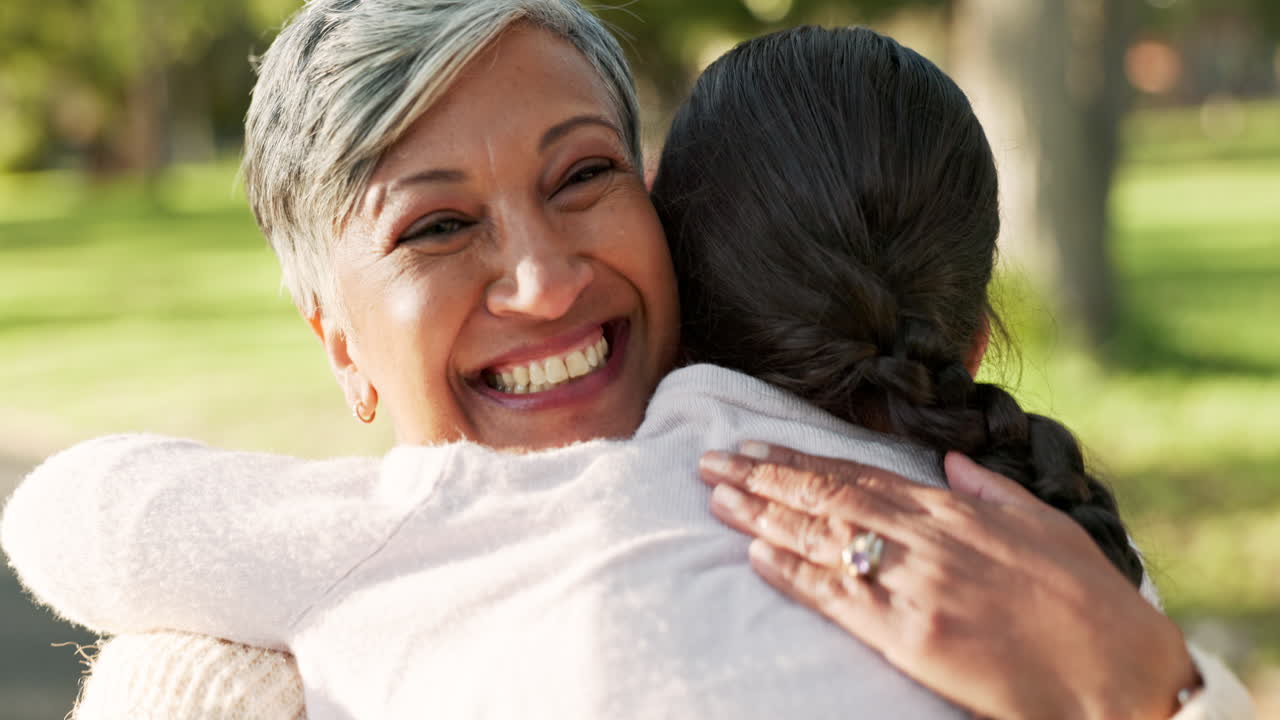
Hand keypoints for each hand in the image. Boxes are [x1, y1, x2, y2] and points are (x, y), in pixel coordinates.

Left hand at [699, 442, 1199, 719]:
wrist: (1119, 677)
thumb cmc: (1092, 605)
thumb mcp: (1050, 526)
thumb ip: (992, 490)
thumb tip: (953, 459)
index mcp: (957, 512)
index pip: (861, 475)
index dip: (801, 459)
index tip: (755, 446)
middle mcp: (928, 540)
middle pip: (828, 498)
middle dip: (764, 477)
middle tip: (711, 461)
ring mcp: (916, 586)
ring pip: (823, 540)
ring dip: (763, 517)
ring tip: (716, 497)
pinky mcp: (912, 636)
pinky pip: (840, 600)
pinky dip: (795, 575)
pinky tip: (756, 558)